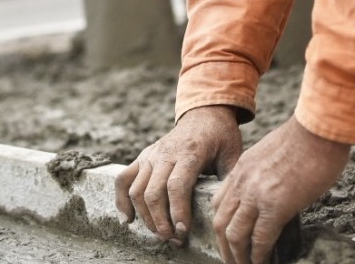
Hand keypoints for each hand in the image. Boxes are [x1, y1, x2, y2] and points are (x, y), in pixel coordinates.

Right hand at [116, 105, 242, 246]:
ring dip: (146, 217)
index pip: (177, 185)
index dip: (178, 211)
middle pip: (154, 192)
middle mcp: (166, 153)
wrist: (204, 113)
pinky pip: (123, 179)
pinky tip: (128, 219)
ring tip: (161, 234)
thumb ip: (229, 179)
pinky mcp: (142, 157)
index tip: (183, 231)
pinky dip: (121, 200)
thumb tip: (228, 208)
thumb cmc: (220, 136)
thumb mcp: (232, 153)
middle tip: (174, 240)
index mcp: (190, 152)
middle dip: (161, 221)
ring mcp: (151, 155)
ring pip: (137, 190)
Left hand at [210, 116, 349, 263]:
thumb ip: (266, 176)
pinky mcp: (276, 205)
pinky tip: (263, 262)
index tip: (229, 239)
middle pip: (220, 222)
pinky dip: (259, 255)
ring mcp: (256, 194)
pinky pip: (260, 238)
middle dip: (224, 246)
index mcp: (242, 168)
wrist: (319, 128)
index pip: (220, 202)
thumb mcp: (274, 155)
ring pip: (234, 234)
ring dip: (237, 256)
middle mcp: (242, 182)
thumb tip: (276, 197)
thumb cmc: (307, 138)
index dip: (222, 225)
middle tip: (232, 261)